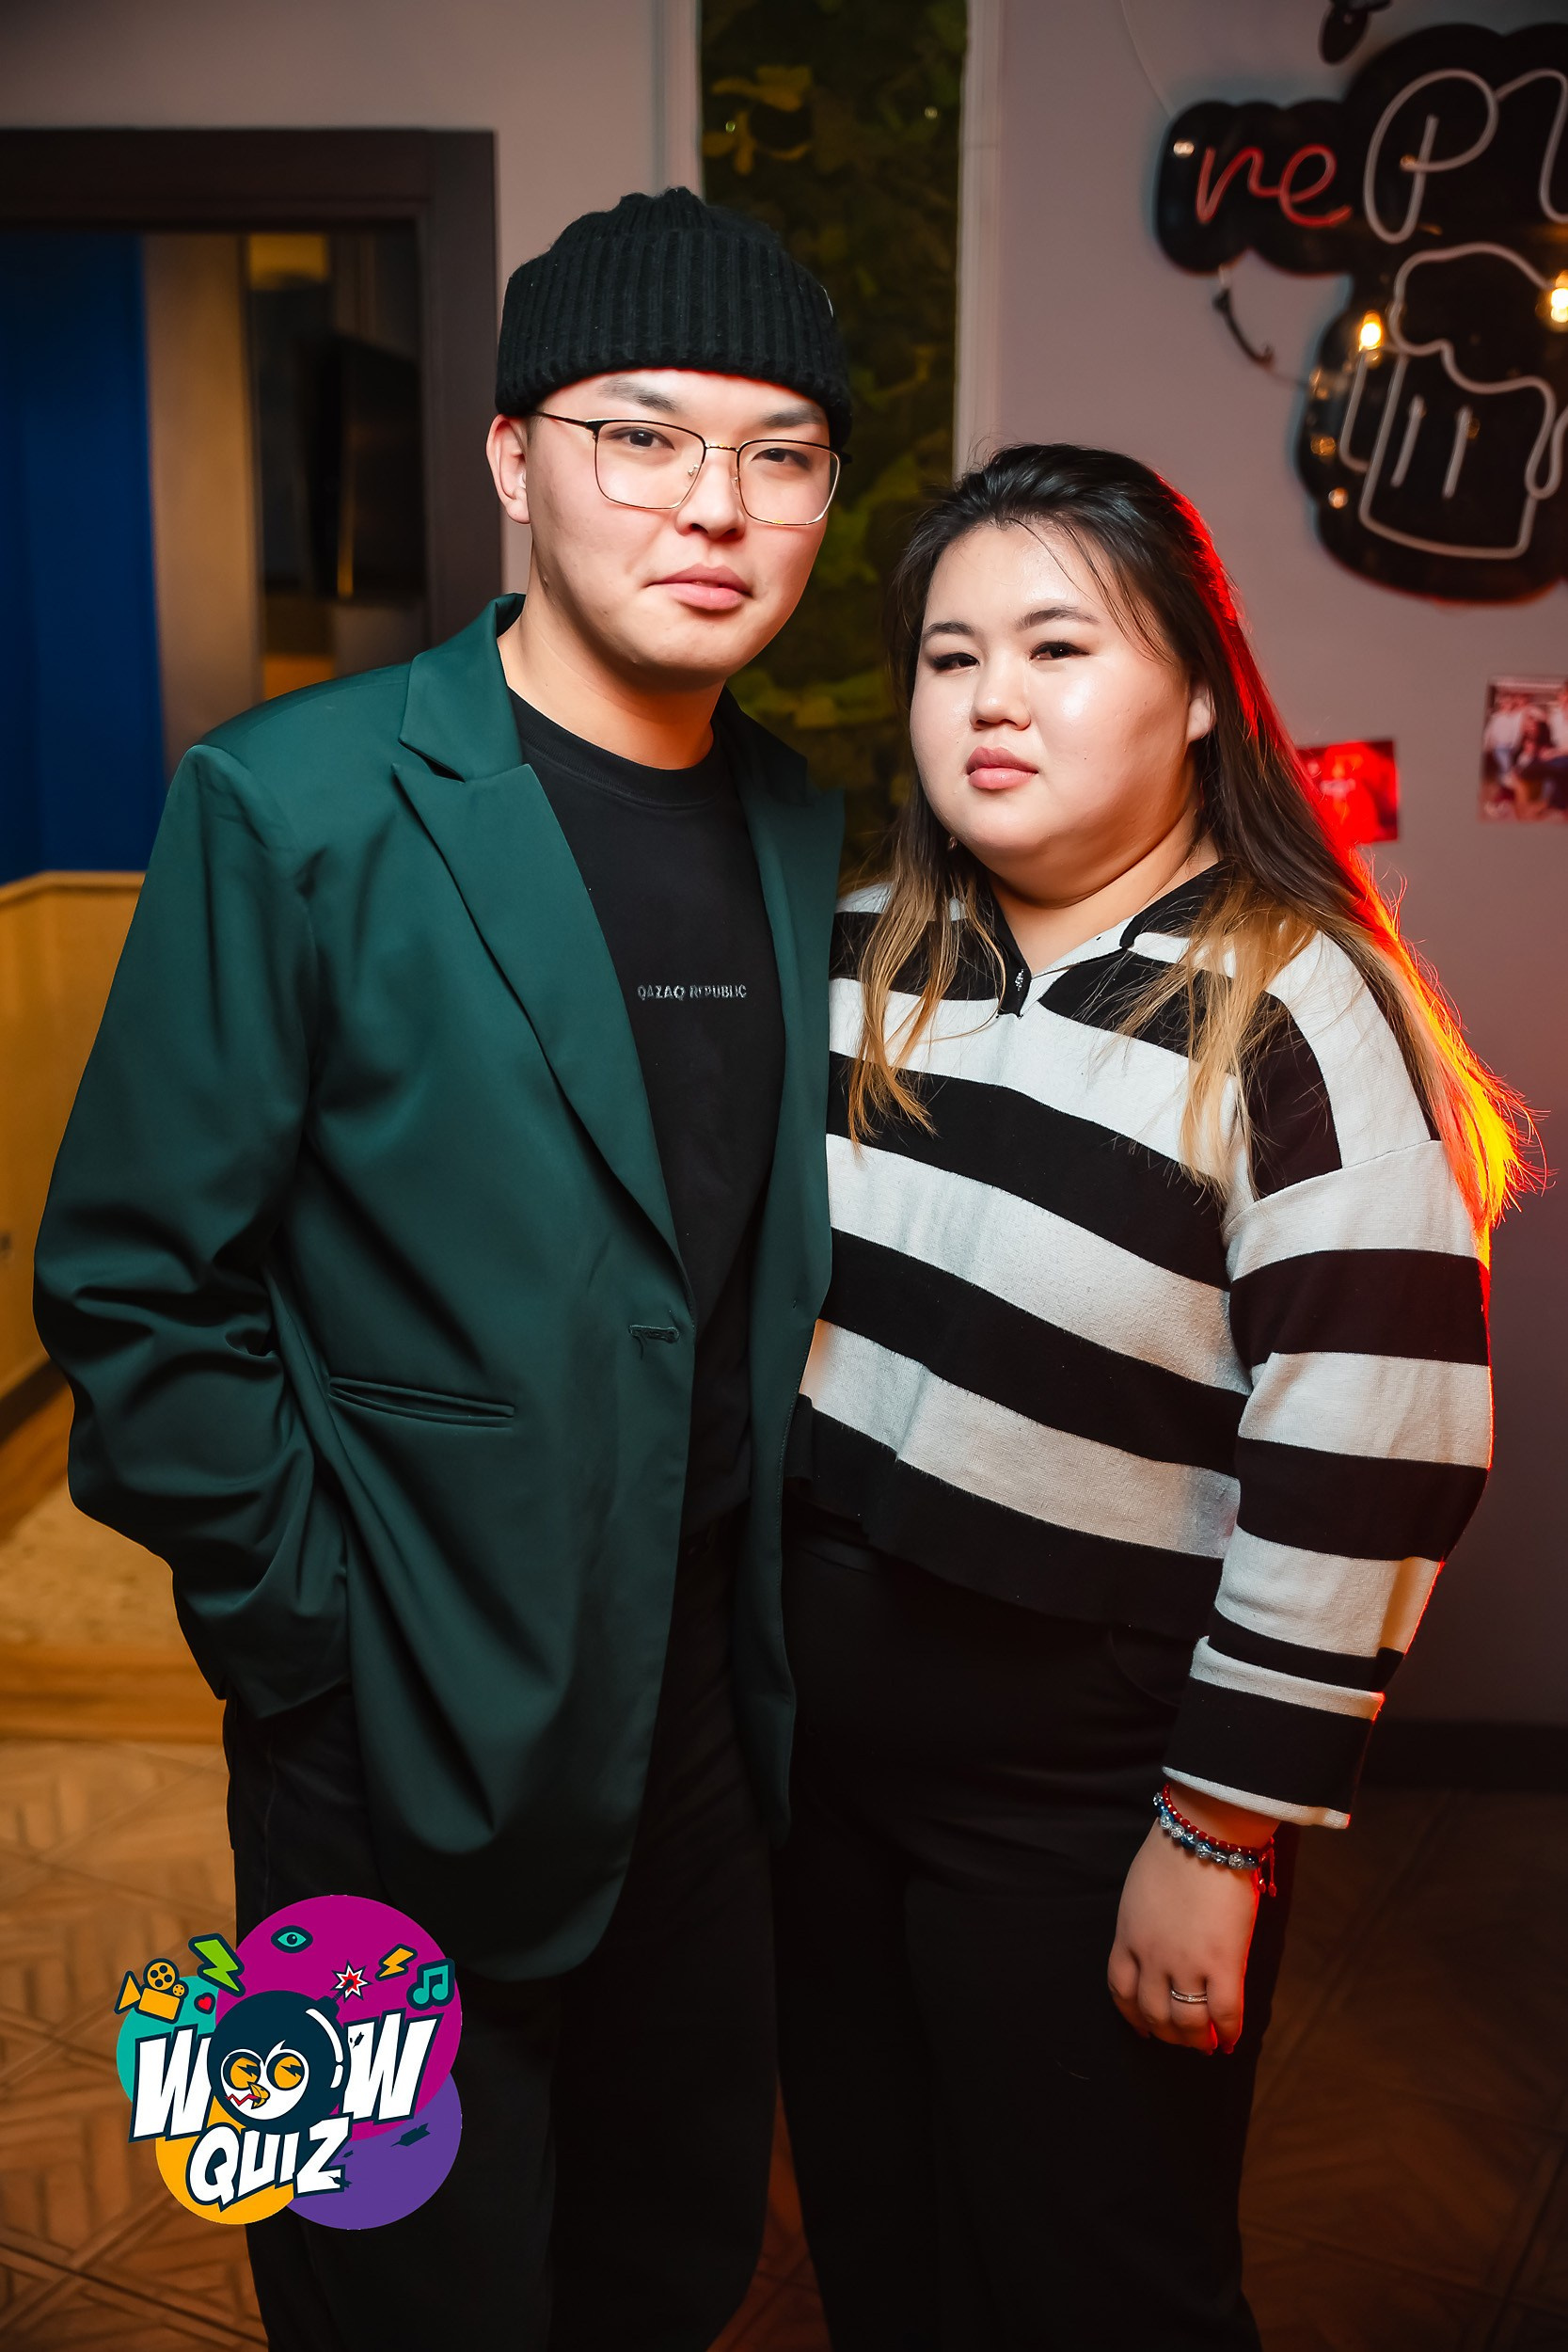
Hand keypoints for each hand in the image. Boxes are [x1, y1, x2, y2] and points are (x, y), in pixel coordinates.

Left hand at [1107, 1794, 1271, 2054]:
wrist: (1203, 1835)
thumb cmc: (1173, 1850)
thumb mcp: (1139, 1890)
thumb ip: (1143, 1922)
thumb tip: (1159, 1940)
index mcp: (1127, 1935)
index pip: (1120, 1988)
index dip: (1132, 2015)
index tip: (1143, 2028)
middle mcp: (1151, 1956)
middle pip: (1152, 2012)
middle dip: (1167, 2034)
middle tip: (1182, 2039)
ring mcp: (1186, 1963)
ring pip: (1186, 2021)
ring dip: (1195, 2040)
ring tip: (1206, 2044)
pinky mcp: (1222, 1962)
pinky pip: (1224, 2012)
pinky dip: (1227, 2033)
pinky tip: (1230, 2040)